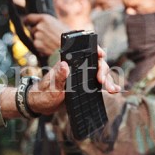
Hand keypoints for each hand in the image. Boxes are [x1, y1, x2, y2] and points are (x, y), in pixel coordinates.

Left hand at [2, 47, 119, 118]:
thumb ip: (58, 76)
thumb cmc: (43, 93)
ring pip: (99, 74)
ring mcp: (81, 77)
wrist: (40, 105)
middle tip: (103, 81)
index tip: (100, 54)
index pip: (83, 52)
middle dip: (103, 71)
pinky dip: (107, 86)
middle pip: (95, 64)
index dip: (94, 50)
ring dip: (108, 80)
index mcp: (68, 64)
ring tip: (113, 89)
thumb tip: (64, 65)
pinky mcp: (84, 86)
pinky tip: (115, 90)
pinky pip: (98, 84)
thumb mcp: (50, 86)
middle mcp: (77, 68)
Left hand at [23, 13, 67, 56]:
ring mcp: (37, 36)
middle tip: (48, 37)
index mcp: (45, 18)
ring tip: (51, 43)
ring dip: (40, 41)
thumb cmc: (68, 36)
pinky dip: (41, 48)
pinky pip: (37, 46)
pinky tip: (50, 48)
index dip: (27, 21)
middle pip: (33, 30)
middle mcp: (39, 26)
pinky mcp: (37, 45)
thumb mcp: (58, 24)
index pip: (29, 18)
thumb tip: (40, 26)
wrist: (70, 48)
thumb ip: (47, 24)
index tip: (26, 23)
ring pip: (35, 39)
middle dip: (38, 33)